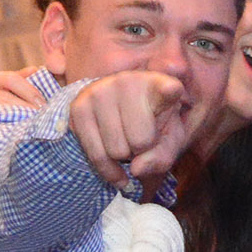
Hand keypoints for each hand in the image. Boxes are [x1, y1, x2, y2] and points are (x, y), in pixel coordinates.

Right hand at [69, 71, 191, 184]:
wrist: (122, 113)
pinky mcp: (79, 106)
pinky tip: (115, 165)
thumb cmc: (152, 126)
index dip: (169, 90)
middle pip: (140, 141)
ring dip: (123, 157)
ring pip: (115, 150)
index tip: (172, 89)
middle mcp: (128, 82)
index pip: (167, 88)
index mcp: (159, 86)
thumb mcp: (168, 142)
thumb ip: (161, 157)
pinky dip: (107, 169)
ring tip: (126, 141)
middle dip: (142, 151)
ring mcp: (101, 91)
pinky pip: (94, 154)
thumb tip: (136, 169)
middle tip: (141, 140)